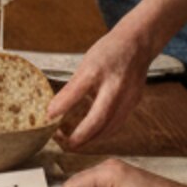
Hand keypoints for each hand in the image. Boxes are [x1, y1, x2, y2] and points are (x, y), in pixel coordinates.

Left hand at [47, 21, 153, 147]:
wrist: (137, 44)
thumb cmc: (109, 52)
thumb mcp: (85, 64)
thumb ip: (71, 88)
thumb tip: (52, 111)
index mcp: (99, 71)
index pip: (78, 91)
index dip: (62, 107)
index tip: (48, 118)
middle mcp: (117, 86)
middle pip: (99, 120)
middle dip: (79, 137)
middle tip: (62, 143)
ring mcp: (129, 97)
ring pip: (109, 128)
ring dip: (91, 139)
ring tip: (72, 142)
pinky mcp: (134, 104)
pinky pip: (117, 124)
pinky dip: (102, 133)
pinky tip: (90, 134)